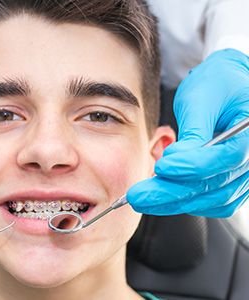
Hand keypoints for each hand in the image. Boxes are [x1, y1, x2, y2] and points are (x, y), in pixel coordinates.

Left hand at [128, 49, 248, 216]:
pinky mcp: (235, 181)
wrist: (228, 86)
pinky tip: (162, 200)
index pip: (227, 156)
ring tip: (144, 198)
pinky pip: (214, 202)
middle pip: (215, 184)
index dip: (192, 165)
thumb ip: (193, 133)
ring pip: (213, 199)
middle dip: (171, 192)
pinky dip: (188, 202)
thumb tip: (174, 160)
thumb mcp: (201, 100)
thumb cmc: (217, 84)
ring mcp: (247, 173)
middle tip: (138, 196)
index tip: (162, 167)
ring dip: (175, 202)